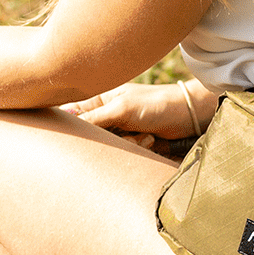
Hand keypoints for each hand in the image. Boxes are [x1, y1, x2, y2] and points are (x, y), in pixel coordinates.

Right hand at [62, 81, 206, 147]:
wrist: (188, 116)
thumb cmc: (155, 104)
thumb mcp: (121, 109)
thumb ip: (93, 118)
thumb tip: (65, 124)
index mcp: (98, 100)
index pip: (71, 115)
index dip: (69, 128)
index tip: (76, 137)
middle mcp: (105, 115)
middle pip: (89, 137)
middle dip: (106, 141)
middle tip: (123, 135)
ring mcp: (118, 130)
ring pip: (107, 149)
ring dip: (126, 145)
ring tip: (143, 134)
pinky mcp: (131, 143)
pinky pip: (123, 154)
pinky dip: (136, 149)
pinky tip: (149, 139)